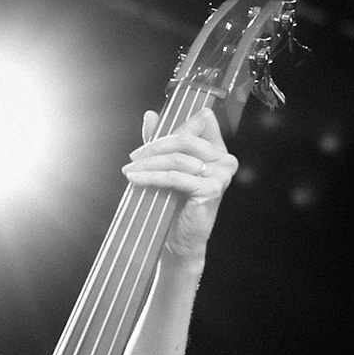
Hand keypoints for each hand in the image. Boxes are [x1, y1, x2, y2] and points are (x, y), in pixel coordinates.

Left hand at [124, 108, 236, 265]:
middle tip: (133, 157)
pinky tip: (135, 179)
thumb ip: (161, 141)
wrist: (179, 239)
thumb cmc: (174, 204)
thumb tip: (150, 115)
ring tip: (129, 170)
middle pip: (186, 138)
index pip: (202, 120)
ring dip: (148, 163)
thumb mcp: (166, 167)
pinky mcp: (211, 189)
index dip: (175, 126)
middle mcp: (224, 159)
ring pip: (178, 158)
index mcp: (216, 149)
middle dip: (155, 146)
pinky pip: (176, 177)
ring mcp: (221, 174)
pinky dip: (152, 177)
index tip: (150, 141)